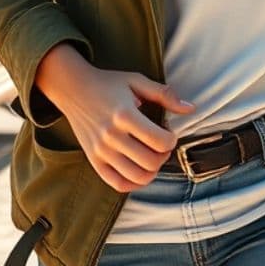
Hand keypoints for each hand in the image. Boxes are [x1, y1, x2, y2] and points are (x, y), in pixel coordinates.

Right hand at [37, 48, 194, 192]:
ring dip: (152, 170)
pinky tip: (140, 169)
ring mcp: (100, 151)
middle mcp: (111, 136)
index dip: (172, 139)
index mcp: (124, 115)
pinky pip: (118, 184)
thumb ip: (165, 95)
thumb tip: (191, 109)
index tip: (168, 131)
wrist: (73, 89)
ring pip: (138, 177)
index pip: (161, 142)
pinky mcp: (93, 160)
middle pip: (152, 162)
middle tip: (161, 144)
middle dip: (164, 155)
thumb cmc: (108, 84)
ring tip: (151, 155)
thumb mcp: (137, 81)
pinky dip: (135, 182)